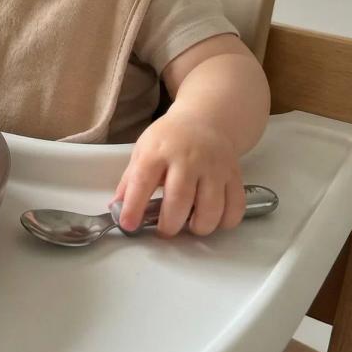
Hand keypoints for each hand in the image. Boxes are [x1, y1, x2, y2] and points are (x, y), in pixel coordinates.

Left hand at [111, 111, 245, 237]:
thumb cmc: (169, 139)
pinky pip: (235, 207)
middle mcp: (188, 158)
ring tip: (189, 226)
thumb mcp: (143, 150)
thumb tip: (116, 209)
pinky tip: (212, 219)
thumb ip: (130, 181)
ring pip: (211, 208)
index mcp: (158, 151)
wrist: (205, 120)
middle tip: (165, 231)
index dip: (134, 207)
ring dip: (199, 227)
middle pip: (180, 199)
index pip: (142, 181)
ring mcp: (214, 167)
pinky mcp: (234, 175)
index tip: (129, 225)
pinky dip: (225, 222)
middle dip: (170, 225)